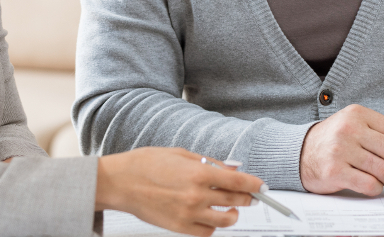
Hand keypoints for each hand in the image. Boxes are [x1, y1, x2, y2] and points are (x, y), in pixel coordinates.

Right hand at [96, 148, 263, 236]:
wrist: (121, 182)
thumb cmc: (146, 164)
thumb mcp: (181, 154)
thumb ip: (209, 163)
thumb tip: (231, 169)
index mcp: (199, 173)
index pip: (239, 182)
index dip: (255, 184)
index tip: (262, 186)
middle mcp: (196, 195)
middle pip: (236, 201)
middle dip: (247, 198)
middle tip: (251, 196)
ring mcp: (188, 214)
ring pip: (225, 220)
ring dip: (233, 214)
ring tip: (232, 209)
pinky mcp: (179, 227)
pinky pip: (206, 232)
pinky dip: (213, 226)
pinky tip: (211, 217)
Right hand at [299, 104, 383, 195]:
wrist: (300, 153)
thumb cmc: (336, 141)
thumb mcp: (363, 130)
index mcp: (358, 114)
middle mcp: (349, 129)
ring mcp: (340, 150)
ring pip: (383, 170)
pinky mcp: (334, 171)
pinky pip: (369, 184)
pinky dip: (377, 189)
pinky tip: (374, 187)